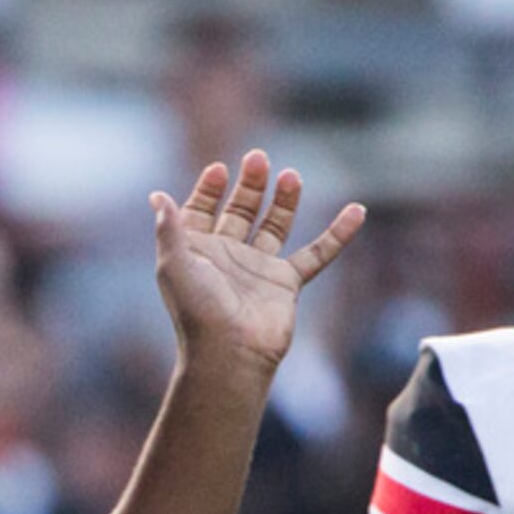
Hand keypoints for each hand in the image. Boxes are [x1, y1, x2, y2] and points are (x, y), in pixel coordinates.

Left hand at [153, 152, 363, 376]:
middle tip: (258, 158)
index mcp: (197, 252)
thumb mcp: (174, 264)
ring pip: (275, 226)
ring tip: (291, 175)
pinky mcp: (285, 284)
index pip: (202, 211)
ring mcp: (258, 269)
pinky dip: (337, 234)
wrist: (229, 354)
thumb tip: (156, 196)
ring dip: (284, 201)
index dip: (209, 190)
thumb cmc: (197, 312)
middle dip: (249, 186)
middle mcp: (227, 257)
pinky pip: (316, 254)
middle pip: (240, 211)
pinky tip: (356, 211)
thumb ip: (169, 228)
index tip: (219, 169)